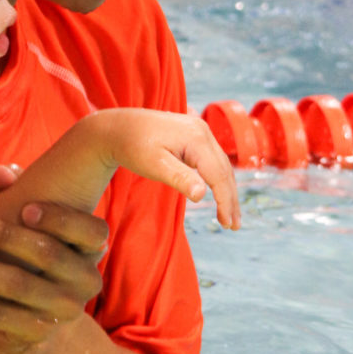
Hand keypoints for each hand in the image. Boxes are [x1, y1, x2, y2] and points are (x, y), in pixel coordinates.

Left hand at [0, 165, 107, 350]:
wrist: (36, 316)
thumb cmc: (28, 249)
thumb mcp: (30, 220)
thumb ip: (20, 189)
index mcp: (90, 249)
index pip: (92, 231)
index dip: (61, 219)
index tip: (25, 208)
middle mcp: (85, 282)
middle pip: (49, 256)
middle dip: (6, 235)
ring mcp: (61, 313)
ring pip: (18, 288)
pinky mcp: (34, 336)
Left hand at [101, 109, 240, 229]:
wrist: (119, 127)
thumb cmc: (133, 147)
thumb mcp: (154, 165)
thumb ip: (179, 178)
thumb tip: (202, 195)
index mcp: (196, 139)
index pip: (219, 175)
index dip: (225, 201)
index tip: (227, 224)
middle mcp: (203, 131)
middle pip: (224, 170)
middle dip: (230, 199)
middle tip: (233, 226)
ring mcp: (200, 131)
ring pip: (221, 165)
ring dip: (226, 190)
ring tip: (228, 216)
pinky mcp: (194, 135)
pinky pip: (212, 160)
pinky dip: (217, 179)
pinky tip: (217, 193)